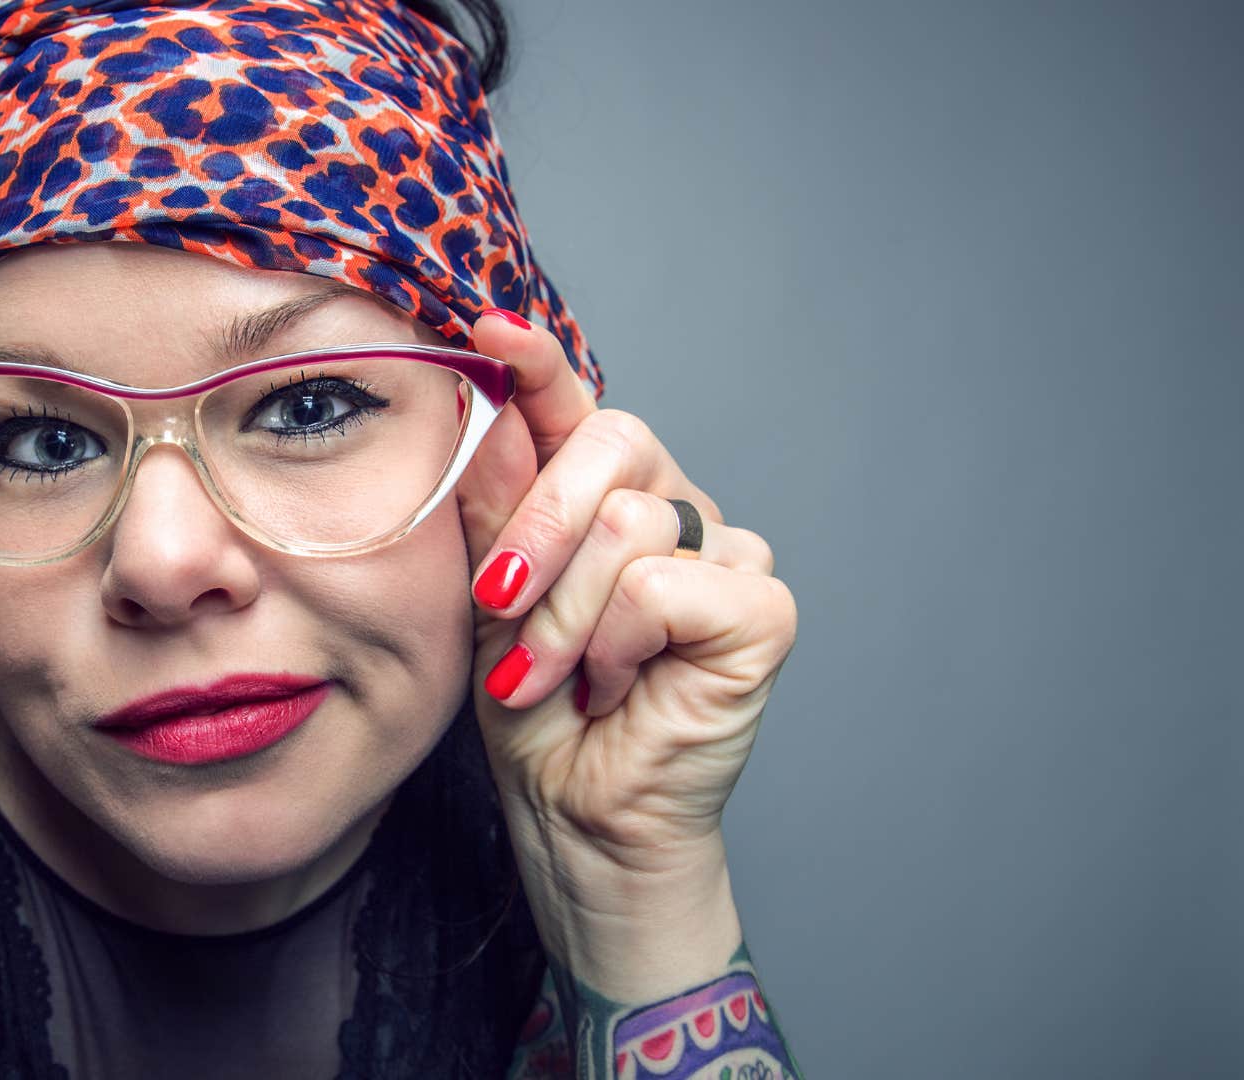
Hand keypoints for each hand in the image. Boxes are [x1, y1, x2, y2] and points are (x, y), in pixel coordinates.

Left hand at [454, 311, 798, 909]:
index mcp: (600, 494)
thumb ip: (493, 500)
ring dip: (564, 615)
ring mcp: (723, 551)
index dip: (538, 364)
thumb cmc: (534, 708)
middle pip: (614, 442)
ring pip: (630, 522)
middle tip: (499, 601)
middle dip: (536, 526)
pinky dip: (618, 640)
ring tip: (556, 676)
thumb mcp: (487, 594)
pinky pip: (666, 581)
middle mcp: (670, 506)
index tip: (488, 327)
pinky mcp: (761, 607)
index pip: (573, 407)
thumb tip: (483, 398)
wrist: (572, 813)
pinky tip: (617, 684)